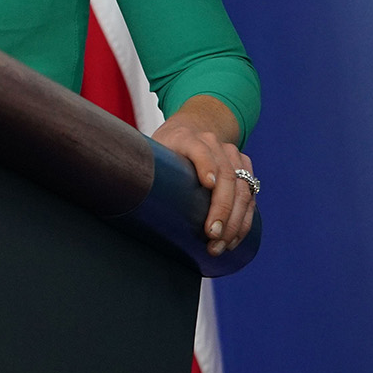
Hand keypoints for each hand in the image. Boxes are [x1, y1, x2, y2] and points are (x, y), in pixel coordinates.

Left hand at [152, 95, 255, 256]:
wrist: (192, 126)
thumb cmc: (165, 147)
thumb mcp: (152, 150)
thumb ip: (144, 168)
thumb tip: (121, 200)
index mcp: (188, 137)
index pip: (200, 150)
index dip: (206, 165)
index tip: (208, 184)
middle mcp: (215, 144)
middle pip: (227, 176)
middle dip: (222, 209)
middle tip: (211, 236)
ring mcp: (233, 155)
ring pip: (243, 190)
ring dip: (235, 221)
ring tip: (221, 245)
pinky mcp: (245, 169)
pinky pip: (250, 197)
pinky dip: (244, 220)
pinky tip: (234, 239)